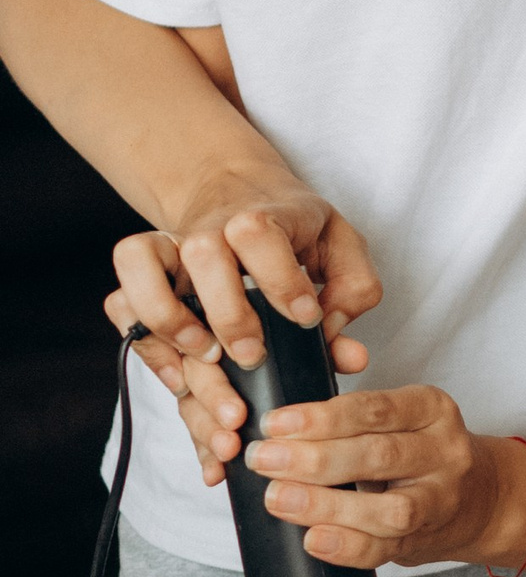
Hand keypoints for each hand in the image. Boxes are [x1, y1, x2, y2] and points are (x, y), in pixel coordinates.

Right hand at [105, 182, 380, 474]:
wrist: (234, 192)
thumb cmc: (294, 229)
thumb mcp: (339, 244)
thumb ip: (353, 290)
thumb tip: (341, 348)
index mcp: (260, 217)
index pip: (259, 234)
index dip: (281, 279)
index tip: (306, 318)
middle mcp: (207, 232)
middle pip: (202, 255)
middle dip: (228, 314)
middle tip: (253, 357)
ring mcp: (169, 256)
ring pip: (144, 275)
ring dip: (171, 326)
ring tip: (207, 362)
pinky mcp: (143, 282)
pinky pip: (121, 307)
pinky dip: (146, 347)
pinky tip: (181, 384)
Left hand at [234, 385, 514, 572]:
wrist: (480, 498)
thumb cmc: (420, 452)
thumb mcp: (402, 418)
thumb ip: (351, 420)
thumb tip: (278, 431)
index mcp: (432, 410)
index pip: (374, 409)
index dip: (321, 417)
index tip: (275, 423)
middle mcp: (444, 453)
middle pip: (378, 455)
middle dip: (313, 458)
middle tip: (263, 459)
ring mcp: (440, 500)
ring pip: (388, 508)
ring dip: (326, 505)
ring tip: (278, 498)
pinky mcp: (426, 540)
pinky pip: (385, 549)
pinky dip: (346, 546)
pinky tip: (313, 539)